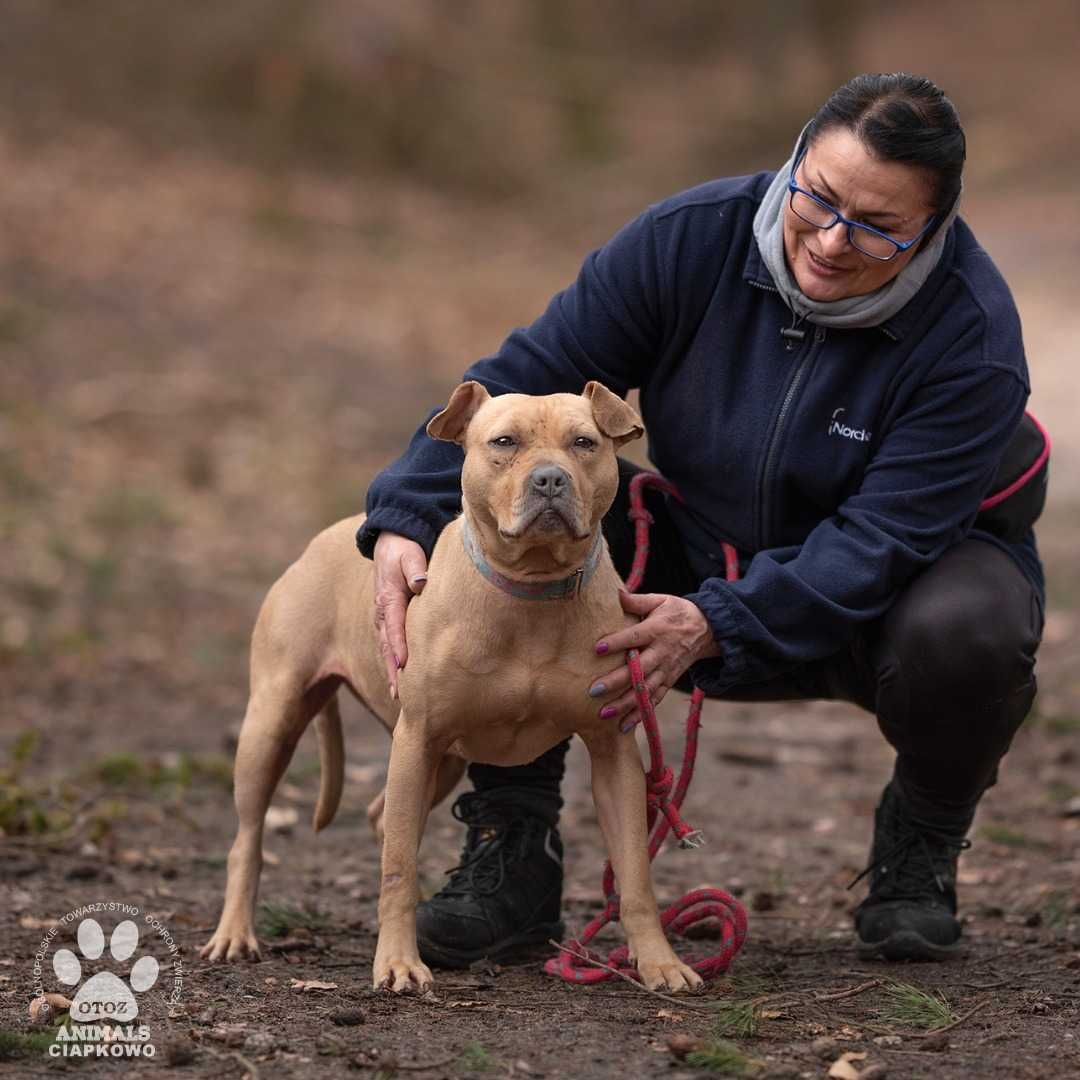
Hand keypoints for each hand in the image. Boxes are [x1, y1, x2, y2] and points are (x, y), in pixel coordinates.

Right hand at [373, 532, 427, 698]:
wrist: (390, 539)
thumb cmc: (404, 547)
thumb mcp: (410, 552)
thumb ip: (416, 567)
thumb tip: (421, 583)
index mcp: (389, 597)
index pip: (394, 627)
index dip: (399, 648)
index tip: (404, 667)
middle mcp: (383, 611)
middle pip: (387, 645)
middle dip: (393, 670)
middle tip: (400, 696)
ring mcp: (383, 616)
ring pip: (386, 648)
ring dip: (391, 671)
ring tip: (398, 695)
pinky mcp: (388, 617)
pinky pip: (388, 643)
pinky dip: (392, 662)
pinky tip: (399, 679)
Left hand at [588, 591, 719, 729]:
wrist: (707, 629)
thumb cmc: (677, 612)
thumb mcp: (660, 600)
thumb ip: (636, 601)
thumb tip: (614, 593)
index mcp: (657, 630)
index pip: (634, 637)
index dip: (617, 643)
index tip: (596, 649)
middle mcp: (662, 653)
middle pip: (639, 670)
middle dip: (616, 681)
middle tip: (593, 690)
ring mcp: (666, 670)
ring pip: (645, 690)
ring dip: (625, 704)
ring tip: (603, 714)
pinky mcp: (669, 681)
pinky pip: (655, 700)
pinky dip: (640, 714)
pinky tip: (623, 726)